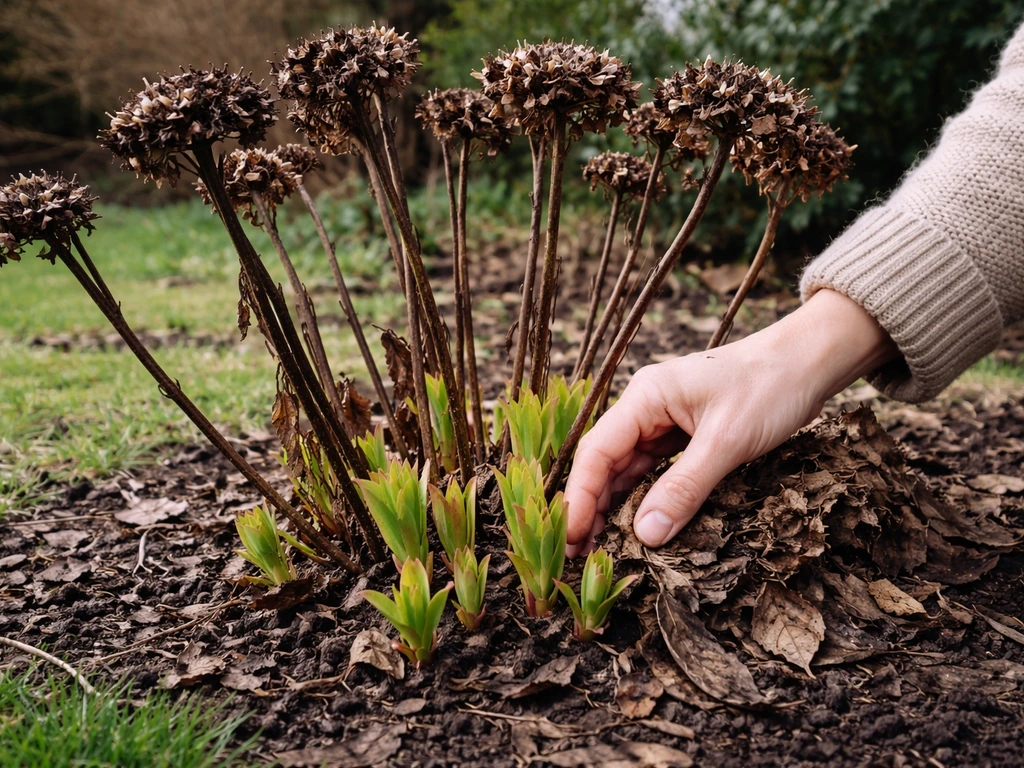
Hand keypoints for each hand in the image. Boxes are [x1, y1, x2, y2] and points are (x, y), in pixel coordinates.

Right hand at [564, 289, 897, 553]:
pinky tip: (634, 525)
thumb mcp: (728, 442)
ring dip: (612, 506)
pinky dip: (641, 497)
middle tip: (577, 555)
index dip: (579, 497)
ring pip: (625, 469)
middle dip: (589, 506)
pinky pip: (651, 470)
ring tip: (598, 548)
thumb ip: (684, 488)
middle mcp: (645, 406)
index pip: (597, 451)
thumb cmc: (769, 388)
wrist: (809, 361)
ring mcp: (662, 420)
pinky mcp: (682, 434)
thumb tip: (645, 535)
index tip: (569, 536)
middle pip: (604, 462)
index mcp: (645, 396)